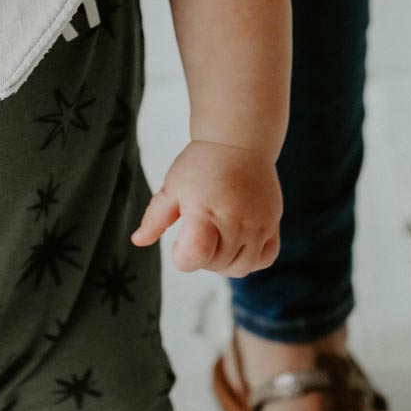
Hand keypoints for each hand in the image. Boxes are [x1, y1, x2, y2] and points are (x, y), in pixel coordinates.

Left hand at [130, 139, 281, 276]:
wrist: (238, 142)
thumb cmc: (200, 164)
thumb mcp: (172, 187)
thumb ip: (155, 218)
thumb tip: (138, 241)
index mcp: (205, 212)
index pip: (194, 257)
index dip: (181, 257)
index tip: (178, 242)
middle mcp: (235, 221)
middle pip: (216, 265)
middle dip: (200, 257)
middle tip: (195, 233)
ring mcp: (258, 225)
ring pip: (241, 267)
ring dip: (223, 263)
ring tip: (214, 239)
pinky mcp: (273, 223)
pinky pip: (265, 258)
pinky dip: (250, 259)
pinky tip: (236, 244)